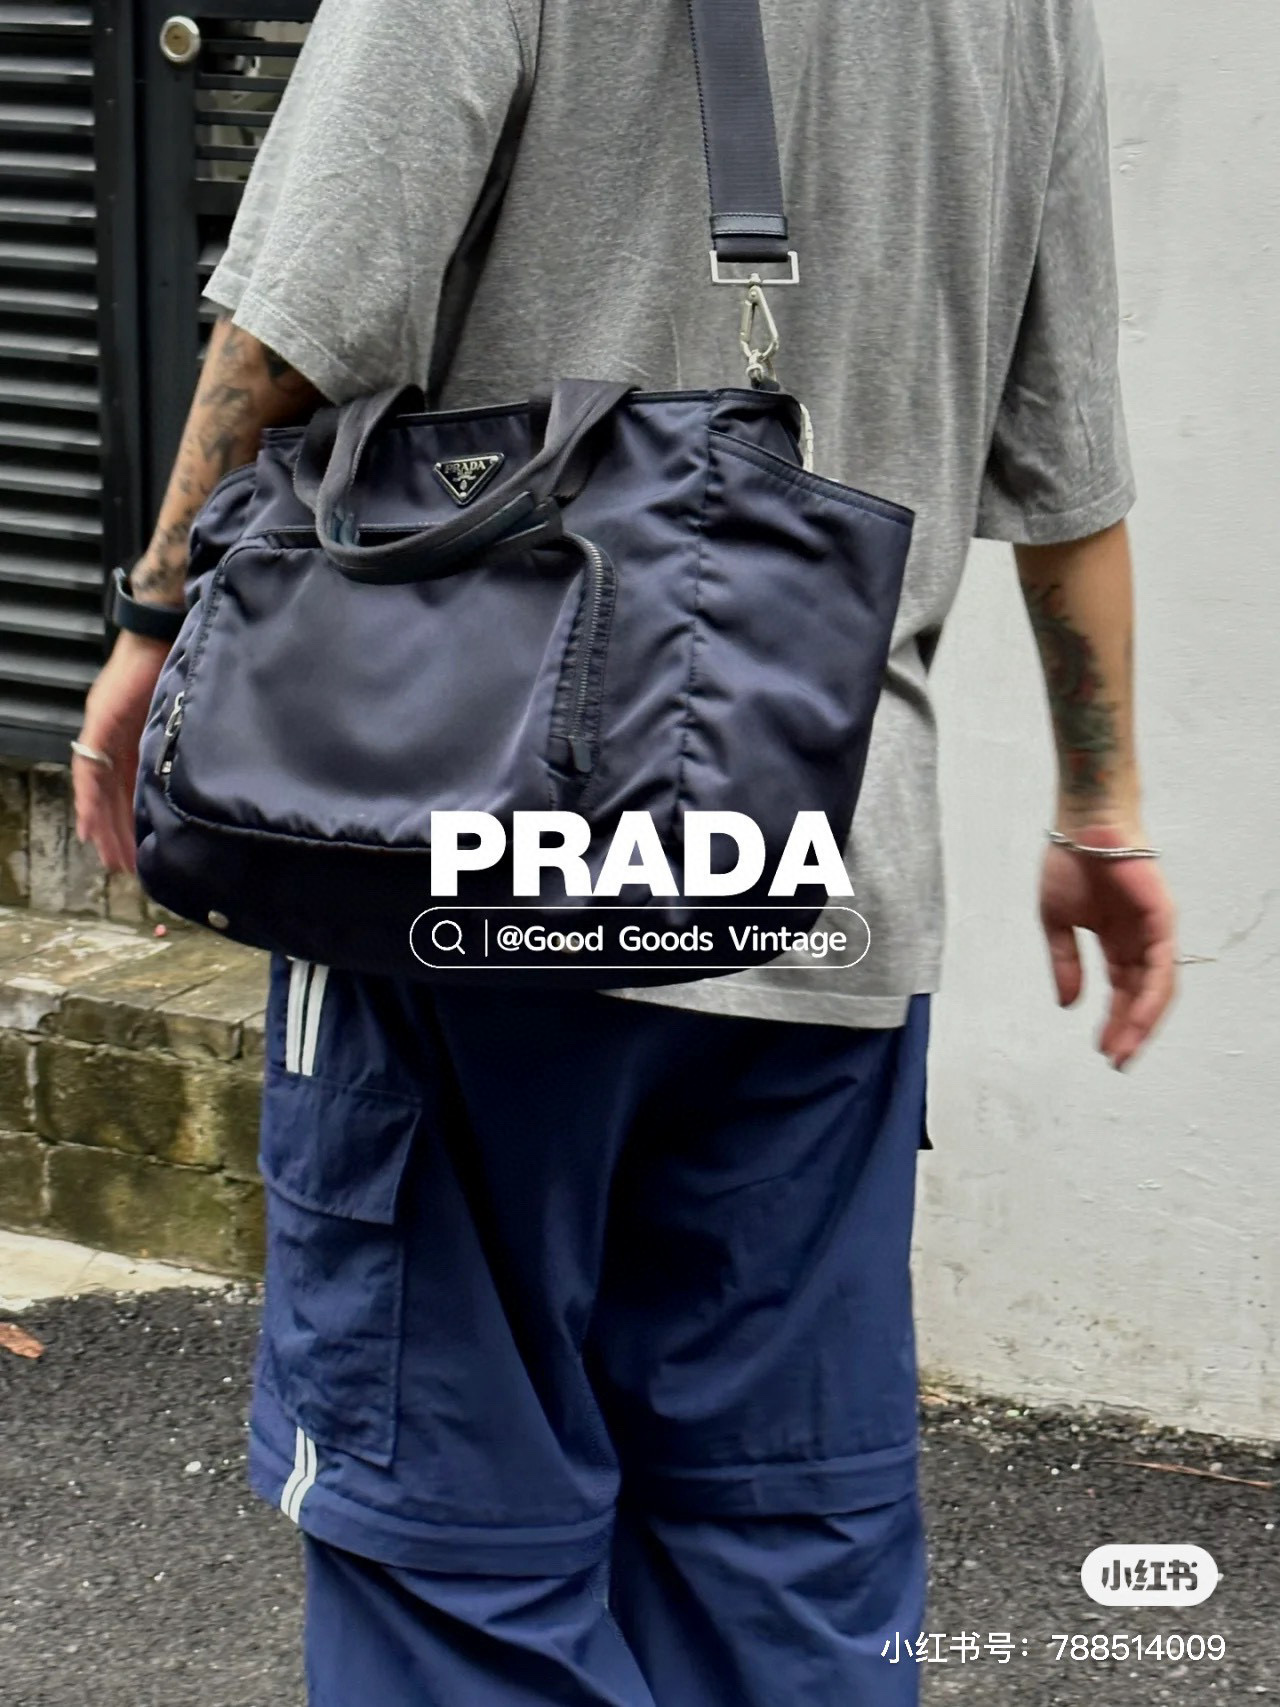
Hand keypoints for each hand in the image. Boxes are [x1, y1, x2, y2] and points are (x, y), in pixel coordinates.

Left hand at [73, 627, 170, 874]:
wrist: (167, 626)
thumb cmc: (182, 662)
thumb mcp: (183, 714)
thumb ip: (180, 745)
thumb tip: (197, 778)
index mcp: (133, 734)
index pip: (126, 786)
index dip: (129, 819)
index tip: (136, 850)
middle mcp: (112, 734)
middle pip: (108, 795)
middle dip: (115, 832)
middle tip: (123, 866)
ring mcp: (103, 727)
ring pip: (97, 788)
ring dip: (102, 824)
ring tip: (111, 856)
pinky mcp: (101, 720)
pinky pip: (91, 767)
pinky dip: (90, 797)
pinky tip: (89, 823)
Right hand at [1040, 824, 1177, 1068]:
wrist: (1081, 823)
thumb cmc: (1069, 861)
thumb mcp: (1056, 922)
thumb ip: (1065, 963)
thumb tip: (1068, 1005)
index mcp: (1116, 940)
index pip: (1122, 990)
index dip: (1113, 1021)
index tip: (1102, 1050)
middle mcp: (1140, 940)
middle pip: (1142, 996)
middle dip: (1130, 1031)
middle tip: (1117, 1062)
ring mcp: (1154, 931)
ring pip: (1157, 989)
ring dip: (1141, 1023)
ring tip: (1124, 1051)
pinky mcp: (1163, 920)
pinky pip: (1162, 968)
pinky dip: (1152, 997)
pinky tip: (1138, 1020)